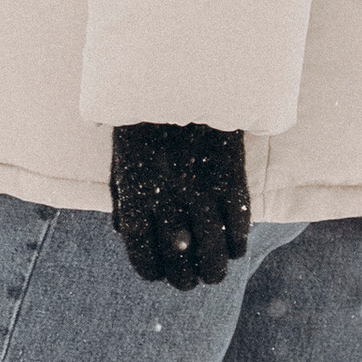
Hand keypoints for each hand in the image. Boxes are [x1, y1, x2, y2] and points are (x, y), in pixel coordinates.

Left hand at [110, 123, 249, 288]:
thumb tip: (122, 233)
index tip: (155, 275)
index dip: (148, 268)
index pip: (140, 249)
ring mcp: (202, 190)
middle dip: (183, 278)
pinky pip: (239, 225)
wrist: (183, 80)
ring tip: (214, 274)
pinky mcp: (231, 179)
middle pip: (178, 259)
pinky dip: (238, 243)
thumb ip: (122, 198)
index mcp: (136, 193)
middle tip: (189, 281)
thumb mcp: (123, 158)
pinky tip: (234, 246)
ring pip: (213, 251)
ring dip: (215, 268)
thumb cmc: (147, 122)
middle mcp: (168, 198)